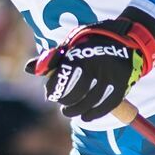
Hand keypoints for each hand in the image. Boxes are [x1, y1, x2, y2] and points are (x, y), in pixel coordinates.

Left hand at [25, 7, 154, 121]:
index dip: (53, 90)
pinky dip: (95, 114)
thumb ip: (51, 58)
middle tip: (61, 105)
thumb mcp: (71, 43)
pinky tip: (86, 117)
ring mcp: (110, 75)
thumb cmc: (92, 41)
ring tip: (69, 112)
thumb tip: (28, 69)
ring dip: (77, 111)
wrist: (126, 37)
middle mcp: (95, 65)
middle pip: (76, 92)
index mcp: (80, 53)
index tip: (50, 94)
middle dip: (65, 102)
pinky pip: (107, 104)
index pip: (62, 78)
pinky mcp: (122, 84)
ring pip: (90, 101)